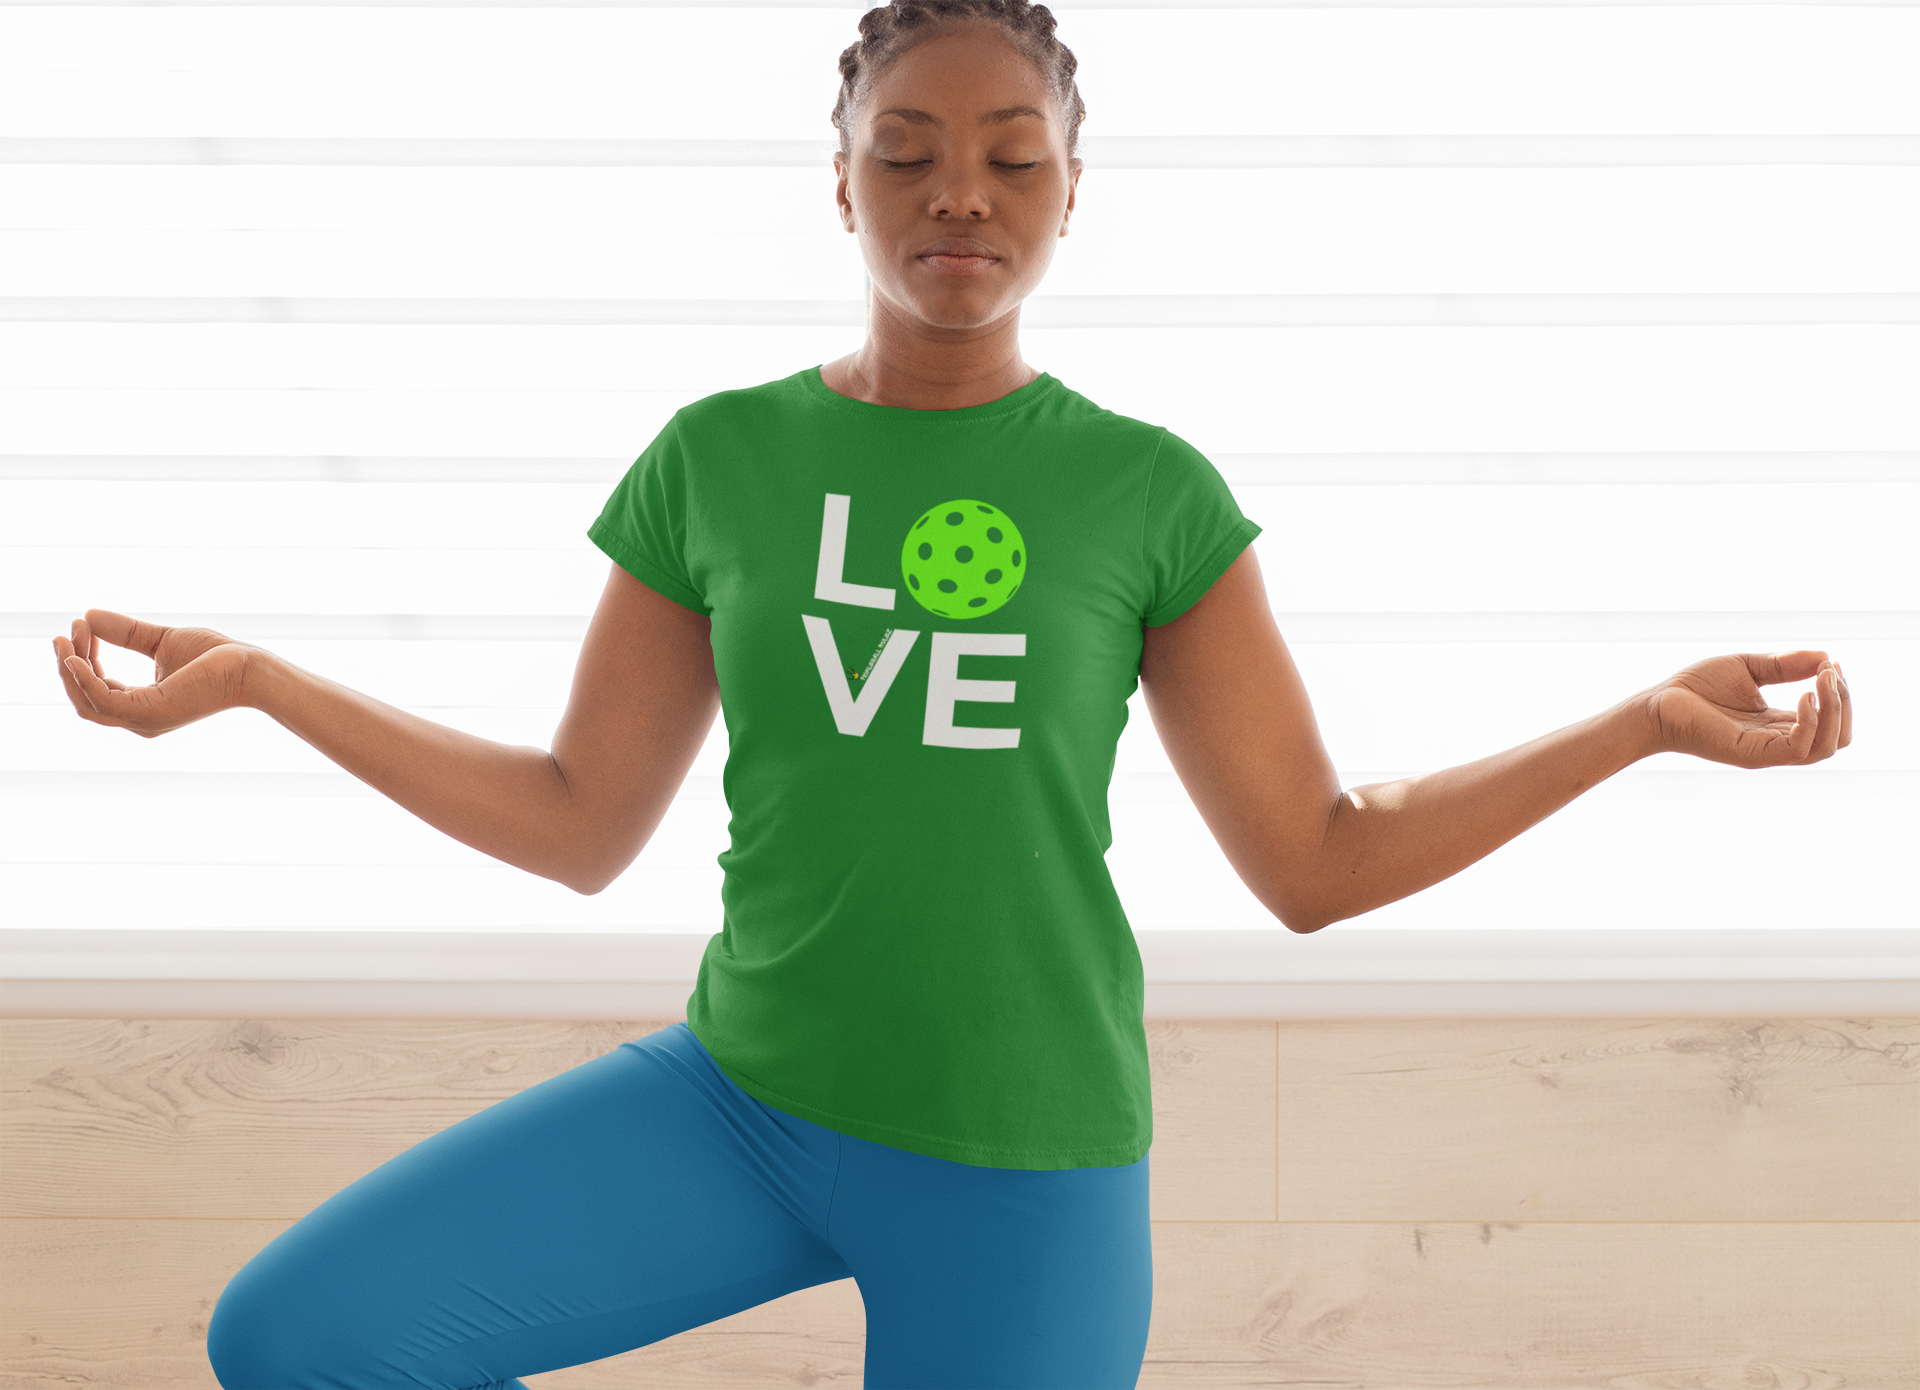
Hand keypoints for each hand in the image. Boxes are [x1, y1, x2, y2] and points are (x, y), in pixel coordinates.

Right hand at [53, 609, 256, 737]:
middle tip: (65, 633)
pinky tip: (75, 656)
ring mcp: (144, 720)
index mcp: (143, 707)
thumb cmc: (215, 657)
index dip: (82, 660)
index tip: (80, 626)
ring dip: (71, 669)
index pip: (98, 688)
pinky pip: (101, 700)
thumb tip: (88, 615)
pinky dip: (83, 679)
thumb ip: (126, 633)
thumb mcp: (160, 641)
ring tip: (68, 637)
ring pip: (87, 701)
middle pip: (84, 699)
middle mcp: (140, 720)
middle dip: (69, 666)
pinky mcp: (150, 713)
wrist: (247, 665)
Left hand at [1641, 650, 1850, 768]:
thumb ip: (1785, 665)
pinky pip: (1798, 748)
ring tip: (1823, 679)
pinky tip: (1805, 695)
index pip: (1830, 720)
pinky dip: (1811, 721)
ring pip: (1826, 746)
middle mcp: (1777, 742)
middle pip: (1838, 737)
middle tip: (1831, 671)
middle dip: (1844, 702)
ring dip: (1835, 710)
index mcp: (1778, 725)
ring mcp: (1766, 752)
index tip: (1832, 663)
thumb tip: (1826, 655)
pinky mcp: (1752, 754)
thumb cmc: (1695, 687)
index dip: (1839, 693)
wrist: (1656, 704)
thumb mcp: (1748, 667)